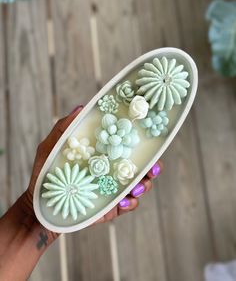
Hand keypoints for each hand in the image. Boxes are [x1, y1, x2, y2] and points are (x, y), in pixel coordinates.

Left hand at [24, 106, 162, 229]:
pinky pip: (129, 205)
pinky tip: (123, 202)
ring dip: (145, 185)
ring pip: (140, 185)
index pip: (126, 146)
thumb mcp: (51, 147)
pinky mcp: (111, 207)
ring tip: (137, 187)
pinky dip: (131, 203)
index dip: (141, 142)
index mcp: (103, 155)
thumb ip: (64, 128)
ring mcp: (114, 189)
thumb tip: (81, 108)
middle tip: (153, 168)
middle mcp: (112, 170)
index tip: (150, 139)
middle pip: (141, 166)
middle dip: (153, 167)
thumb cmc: (46, 173)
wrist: (40, 205)